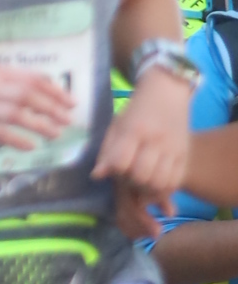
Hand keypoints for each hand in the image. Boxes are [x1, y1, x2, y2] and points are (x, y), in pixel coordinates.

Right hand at [0, 63, 80, 148]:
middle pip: (29, 96)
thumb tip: (33, 86)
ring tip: (57, 134)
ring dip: (41, 125)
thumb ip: (3, 79)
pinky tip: (32, 147)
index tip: (70, 100)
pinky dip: (19, 140)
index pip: (31, 79)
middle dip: (53, 108)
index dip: (54, 90)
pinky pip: (1, 134)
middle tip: (69, 118)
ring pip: (18, 115)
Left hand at [96, 62, 194, 204]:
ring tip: (141, 184)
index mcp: (134, 130)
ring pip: (160, 183)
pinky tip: (154, 186)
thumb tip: (97, 176)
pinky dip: (163, 190)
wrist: (167, 93)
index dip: (115, 170)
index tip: (115, 166)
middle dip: (131, 182)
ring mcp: (173, 148)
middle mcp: (156, 140)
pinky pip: (175, 182)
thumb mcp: (116, 126)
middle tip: (128, 177)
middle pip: (141, 176)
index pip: (121, 163)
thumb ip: (107, 152)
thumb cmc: (136, 111)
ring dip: (147, 189)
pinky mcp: (185, 155)